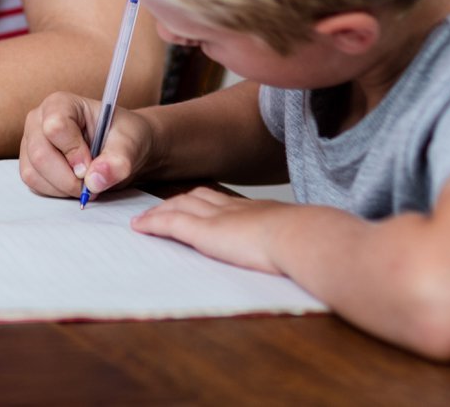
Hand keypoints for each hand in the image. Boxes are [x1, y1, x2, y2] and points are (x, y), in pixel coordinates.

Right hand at [18, 91, 153, 198]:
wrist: (120, 148)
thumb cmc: (123, 137)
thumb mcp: (129, 144)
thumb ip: (117, 161)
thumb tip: (94, 181)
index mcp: (61, 103)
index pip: (55, 127)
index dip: (74, 152)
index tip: (92, 165)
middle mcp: (39, 120)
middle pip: (40, 154)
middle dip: (68, 178)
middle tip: (92, 182)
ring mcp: (30, 142)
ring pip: (33, 173)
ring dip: (62, 187)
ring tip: (85, 181)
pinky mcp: (29, 163)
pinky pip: (34, 185)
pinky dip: (56, 192)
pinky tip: (73, 184)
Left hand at [132, 187, 289, 274]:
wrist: (302, 237)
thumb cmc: (310, 244)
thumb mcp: (300, 239)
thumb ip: (292, 242)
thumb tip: (304, 254)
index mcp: (258, 211)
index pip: (225, 201)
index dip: (207, 202)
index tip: (198, 206)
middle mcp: (234, 208)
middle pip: (198, 197)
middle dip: (178, 201)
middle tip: (163, 207)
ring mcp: (217, 217)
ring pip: (180, 205)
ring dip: (161, 210)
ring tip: (146, 218)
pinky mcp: (204, 231)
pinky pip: (171, 223)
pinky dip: (154, 223)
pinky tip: (139, 227)